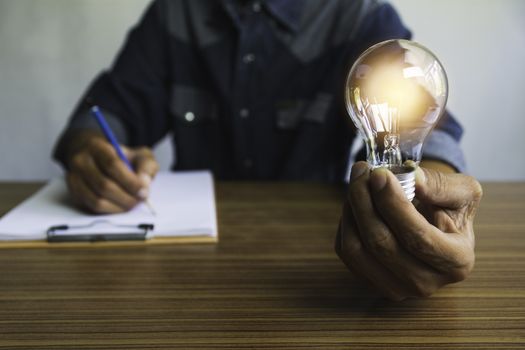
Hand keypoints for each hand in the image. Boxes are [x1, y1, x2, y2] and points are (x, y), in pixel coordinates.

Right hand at [65, 131, 158, 213]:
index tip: (144, 191)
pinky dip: (110, 210)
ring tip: (131, 203)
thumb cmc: (123, 158)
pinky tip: (120, 205)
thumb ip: (146, 166)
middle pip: (104, 185)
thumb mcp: (140, 155)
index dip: (130, 181)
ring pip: (97, 200)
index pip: (112, 165)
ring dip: (119, 207)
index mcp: (97, 147)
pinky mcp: (74, 194)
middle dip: (126, 197)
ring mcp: (74, 179)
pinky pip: (92, 208)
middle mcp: (80, 161)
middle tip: (140, 200)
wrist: (99, 159)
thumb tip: (143, 183)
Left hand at [335, 161, 482, 300]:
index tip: (379, 174)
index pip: (417, 237)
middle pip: (381, 243)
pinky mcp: (371, 283)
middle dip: (364, 200)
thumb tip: (413, 178)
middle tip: (361, 170)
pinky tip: (355, 203)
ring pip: (356, 249)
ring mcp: (396, 288)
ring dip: (351, 209)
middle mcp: (426, 283)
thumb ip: (440, 185)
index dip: (393, 203)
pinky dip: (346, 222)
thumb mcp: (462, 191)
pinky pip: (345, 251)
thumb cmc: (450, 208)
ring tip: (358, 182)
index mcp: (457, 262)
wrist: (439, 228)